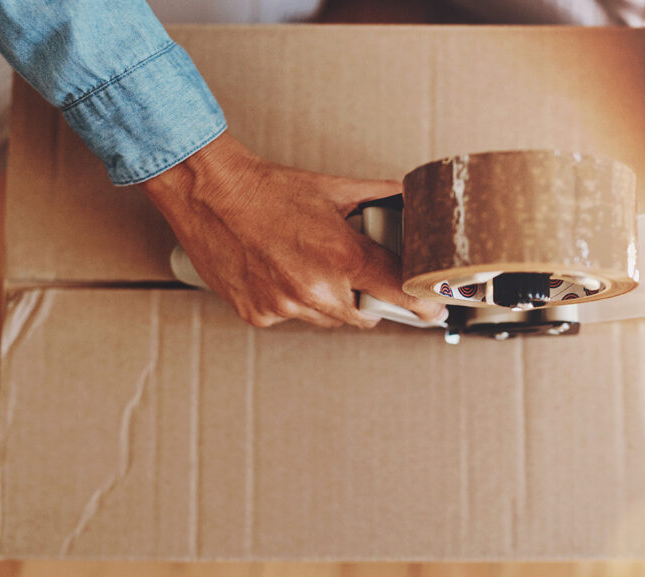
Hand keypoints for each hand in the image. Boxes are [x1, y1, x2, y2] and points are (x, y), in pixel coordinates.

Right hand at [143, 132, 446, 327]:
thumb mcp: (335, 190)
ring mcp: (284, 306)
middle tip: (357, 271)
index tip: (435, 309)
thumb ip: (380, 198)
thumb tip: (413, 200)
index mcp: (340, 256)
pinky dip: (292, 301)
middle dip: (368, 297)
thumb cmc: (267, 189)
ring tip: (309, 262)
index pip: (399, 293)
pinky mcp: (259, 315)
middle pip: (365, 314)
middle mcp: (313, 287)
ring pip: (327, 319)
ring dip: (329, 300)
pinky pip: (292, 317)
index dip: (422, 303)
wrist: (209, 192)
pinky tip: (281, 271)